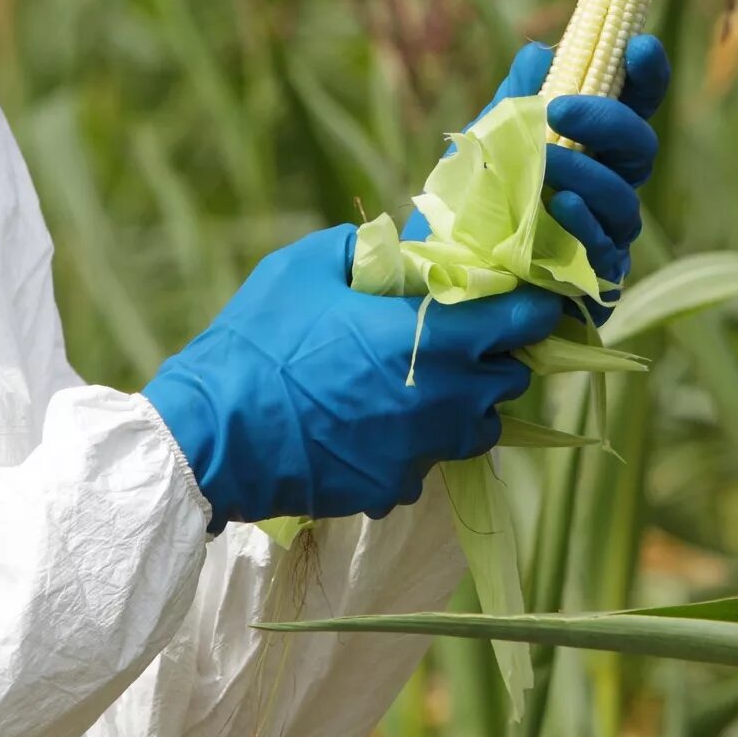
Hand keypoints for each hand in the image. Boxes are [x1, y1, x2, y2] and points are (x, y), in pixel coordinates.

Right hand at [142, 226, 563, 528]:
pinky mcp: (393, 487)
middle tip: (458, 336)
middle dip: (494, 356)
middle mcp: (442, 400)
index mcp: (431, 338)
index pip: (521, 321)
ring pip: (478, 428)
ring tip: (424, 383)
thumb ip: (364, 248)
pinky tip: (376, 425)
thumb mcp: (306, 266)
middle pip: (507, 379)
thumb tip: (394, 249)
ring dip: (465, 405)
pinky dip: (416, 444)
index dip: (527, 306)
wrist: (210, 436)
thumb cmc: (259, 342)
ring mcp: (420, 451)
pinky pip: (428, 463)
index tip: (517, 297)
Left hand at [410, 34, 669, 312]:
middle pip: (641, 149)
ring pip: (624, 201)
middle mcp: (607, 185)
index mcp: (590, 144)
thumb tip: (541, 54)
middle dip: (609, 123)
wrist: (441, 269)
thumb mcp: (485, 139)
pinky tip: (561, 208)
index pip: (634, 105)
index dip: (647, 75)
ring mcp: (603, 233)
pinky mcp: (591, 279)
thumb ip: (515, 98)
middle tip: (562, 110)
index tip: (639, 46)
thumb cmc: (472, 198)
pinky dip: (584, 225)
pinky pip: (605, 251)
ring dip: (588, 174)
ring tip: (545, 163)